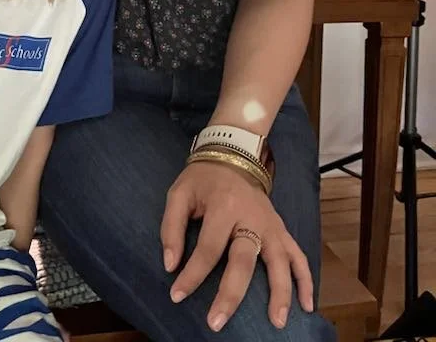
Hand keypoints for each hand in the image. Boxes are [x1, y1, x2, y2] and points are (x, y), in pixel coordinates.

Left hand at [160, 162, 312, 332]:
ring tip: (276, 323)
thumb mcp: (179, 193)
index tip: (177, 296)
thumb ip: (171, 227)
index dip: (192, 274)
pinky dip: (306, 280)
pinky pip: (298, 256)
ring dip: (280, 293)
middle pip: (243, 261)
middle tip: (216, 323)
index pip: (207, 248)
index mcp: (223, 206)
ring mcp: (271, 224)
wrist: (234, 154)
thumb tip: (170, 265)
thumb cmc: (203, 178)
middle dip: (230, 295)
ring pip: (279, 262)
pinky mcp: (281, 229)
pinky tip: (306, 305)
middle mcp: (251, 217)